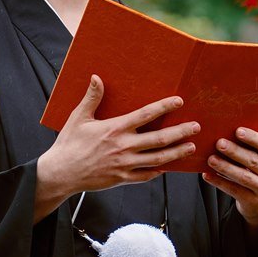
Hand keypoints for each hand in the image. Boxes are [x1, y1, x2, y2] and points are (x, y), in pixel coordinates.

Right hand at [33, 76, 198, 218]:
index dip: (164, 107)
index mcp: (115, 129)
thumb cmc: (69, 144)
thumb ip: (92, 98)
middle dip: (180, 132)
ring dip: (177, 152)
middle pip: (159, 139)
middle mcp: (124, 147)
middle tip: (196, 127)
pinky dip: (159, 171)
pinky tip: (169, 166)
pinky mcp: (122, 179)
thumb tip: (97, 77)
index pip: (146, 115)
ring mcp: (125, 165)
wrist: (61, 173)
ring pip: (158, 159)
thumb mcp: (79, 118)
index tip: (179, 101)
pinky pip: (146, 175)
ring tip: (191, 147)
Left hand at [205, 126, 257, 228]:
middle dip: (235, 151)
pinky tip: (207, 175)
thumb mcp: (257, 158)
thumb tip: (226, 127)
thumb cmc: (253, 171)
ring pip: (243, 177)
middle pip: (253, 161)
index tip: (237, 131)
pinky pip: (234, 190)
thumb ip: (249, 146)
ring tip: (211, 159)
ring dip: (226, 167)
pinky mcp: (253, 201)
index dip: (252, 137)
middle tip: (219, 143)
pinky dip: (219, 182)